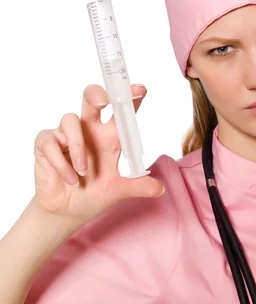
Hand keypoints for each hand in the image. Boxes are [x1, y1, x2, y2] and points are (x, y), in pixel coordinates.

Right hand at [32, 83, 164, 226]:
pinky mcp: (47, 144)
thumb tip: (160, 189)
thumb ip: (137, 186)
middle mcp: (89, 130)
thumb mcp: (119, 191)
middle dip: (97, 93)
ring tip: (83, 173)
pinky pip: (50, 141)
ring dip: (77, 148)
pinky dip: (61, 163)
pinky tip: (70, 179)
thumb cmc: (94, 195)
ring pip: (70, 119)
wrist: (69, 213)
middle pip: (91, 98)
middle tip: (104, 101)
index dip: (129, 97)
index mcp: (109, 137)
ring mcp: (66, 135)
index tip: (141, 89)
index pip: (121, 112)